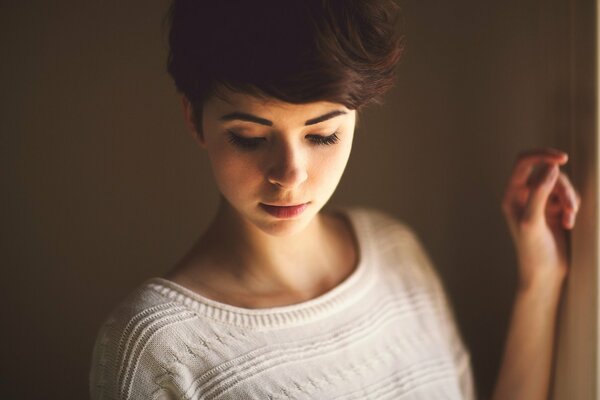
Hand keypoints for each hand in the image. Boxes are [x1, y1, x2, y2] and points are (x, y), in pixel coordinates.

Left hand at [501, 148, 580, 289]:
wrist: (544, 273)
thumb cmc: (532, 251)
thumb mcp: (533, 221)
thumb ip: (539, 193)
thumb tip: (550, 168)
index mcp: (511, 195)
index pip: (524, 163)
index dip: (542, 155)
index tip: (562, 159)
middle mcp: (523, 195)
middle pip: (548, 173)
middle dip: (563, 188)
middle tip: (570, 207)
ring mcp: (540, 201)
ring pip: (561, 184)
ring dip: (570, 199)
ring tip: (570, 218)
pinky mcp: (554, 209)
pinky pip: (568, 196)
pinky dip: (572, 207)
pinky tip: (569, 224)